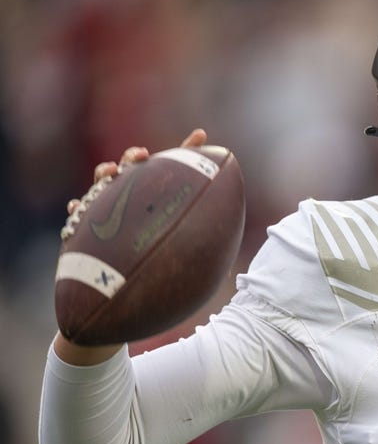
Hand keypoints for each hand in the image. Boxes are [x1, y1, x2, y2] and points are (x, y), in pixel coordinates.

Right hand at [53, 129, 207, 365]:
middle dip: (136, 157)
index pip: (176, 174)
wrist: (119, 307)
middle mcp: (132, 205)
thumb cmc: (152, 280)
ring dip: (105, 173)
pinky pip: (76, 217)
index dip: (188, 153)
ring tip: (111, 172)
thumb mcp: (182, 268)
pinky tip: (78, 207)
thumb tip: (234, 268)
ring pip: (102, 184)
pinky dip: (78, 209)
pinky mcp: (82, 231)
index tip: (203, 136)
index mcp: (158, 205)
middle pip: (133, 171)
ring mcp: (106, 215)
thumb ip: (200, 257)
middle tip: (143, 156)